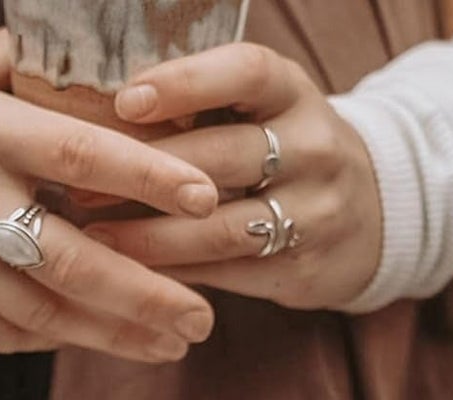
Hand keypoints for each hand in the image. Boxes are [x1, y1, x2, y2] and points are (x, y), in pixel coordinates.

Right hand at [0, 31, 220, 362]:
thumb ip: (29, 73)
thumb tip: (106, 69)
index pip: (78, 151)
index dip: (145, 177)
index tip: (202, 198)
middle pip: (73, 260)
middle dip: (147, 296)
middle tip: (205, 320)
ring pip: (43, 313)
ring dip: (112, 336)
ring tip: (168, 346)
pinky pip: (0, 333)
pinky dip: (53, 340)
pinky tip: (94, 342)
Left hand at [84, 45, 382, 310]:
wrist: (374, 215)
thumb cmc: (282, 153)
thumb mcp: (259, 112)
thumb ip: (199, 108)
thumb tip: (92, 112)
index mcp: (294, 91)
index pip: (245, 72)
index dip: (185, 83)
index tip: (125, 100)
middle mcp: (314, 146)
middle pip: (225, 156)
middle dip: (147, 172)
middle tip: (78, 184)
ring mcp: (315, 212)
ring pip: (222, 227)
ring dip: (151, 236)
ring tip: (94, 238)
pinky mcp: (303, 269)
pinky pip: (227, 274)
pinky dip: (175, 275)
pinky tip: (130, 274)